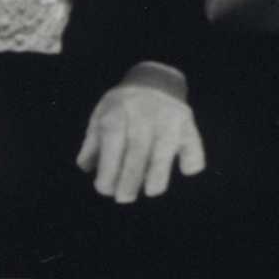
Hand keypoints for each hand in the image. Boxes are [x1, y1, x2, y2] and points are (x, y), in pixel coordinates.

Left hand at [77, 72, 204, 202]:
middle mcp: (143, 116)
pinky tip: (185, 170)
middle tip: (123, 199)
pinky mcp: (188, 123)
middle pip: (137, 151)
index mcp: (117, 113)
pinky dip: (192, 158)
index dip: (108, 169)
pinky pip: (193, 143)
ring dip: (158, 174)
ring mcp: (168, 119)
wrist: (154, 79)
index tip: (104, 189)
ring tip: (151, 191)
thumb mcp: (101, 115)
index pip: (112, 144)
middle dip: (130, 180)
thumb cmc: (122, 104)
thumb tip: (85, 168)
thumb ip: (93, 142)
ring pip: (165, 149)